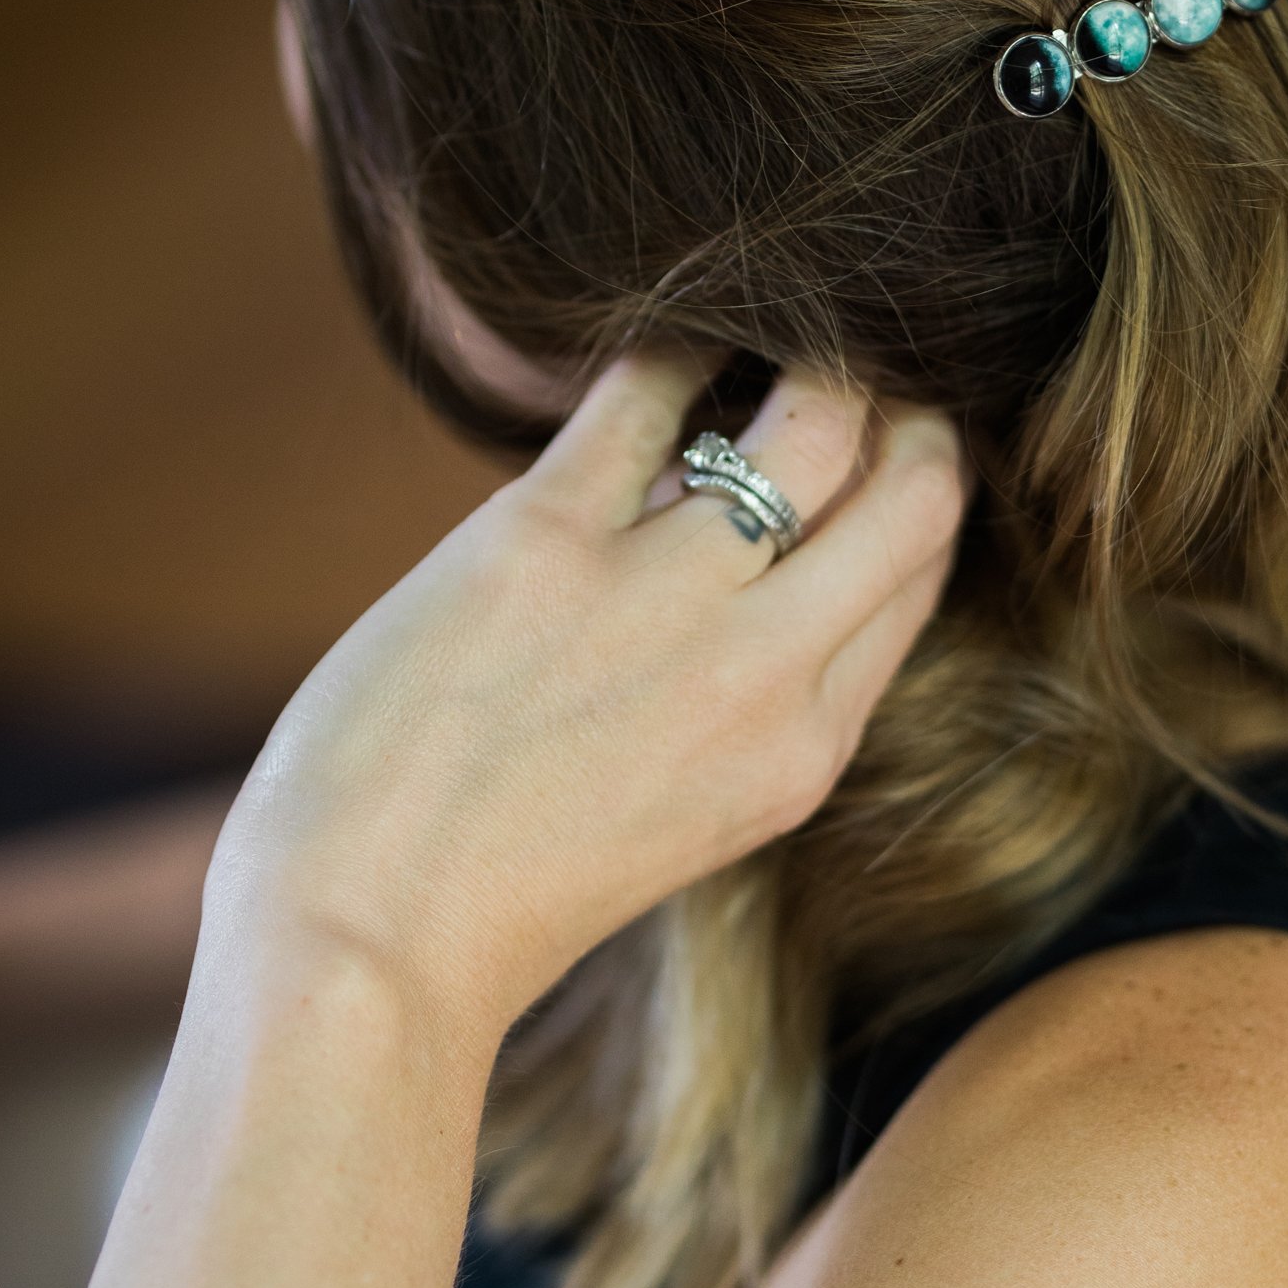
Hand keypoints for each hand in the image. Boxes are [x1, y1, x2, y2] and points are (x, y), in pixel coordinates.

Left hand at [205, 357, 968, 1060]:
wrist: (366, 946)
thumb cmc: (514, 882)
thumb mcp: (698, 808)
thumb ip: (761, 691)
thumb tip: (764, 531)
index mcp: (808, 744)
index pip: (922, 565)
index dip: (912, 482)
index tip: (879, 437)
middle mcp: (766, 667)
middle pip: (917, 483)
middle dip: (907, 406)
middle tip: (854, 373)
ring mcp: (663, 596)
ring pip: (816, 413)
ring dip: (810, 357)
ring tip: (768, 341)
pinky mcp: (545, 540)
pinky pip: (649, 387)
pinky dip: (672, 347)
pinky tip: (663, 348)